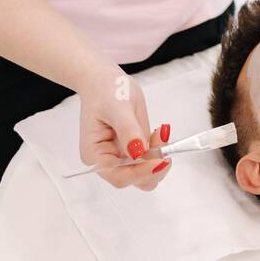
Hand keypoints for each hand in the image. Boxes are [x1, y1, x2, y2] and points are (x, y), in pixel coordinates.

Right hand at [78, 66, 173, 190]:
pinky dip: (160, 148)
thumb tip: (138, 153)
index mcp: (96, 155)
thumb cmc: (106, 91)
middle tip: (164, 140)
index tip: (160, 160)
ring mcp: (123, 156)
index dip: (141, 172)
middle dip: (153, 164)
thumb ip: (128, 131)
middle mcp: (109, 161)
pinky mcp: (135, 150)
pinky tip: (161, 131)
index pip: (119, 176)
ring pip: (146, 173)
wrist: (107, 81)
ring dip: (159, 156)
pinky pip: (151, 159)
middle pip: (134, 179)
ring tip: (161, 132)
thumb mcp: (118, 107)